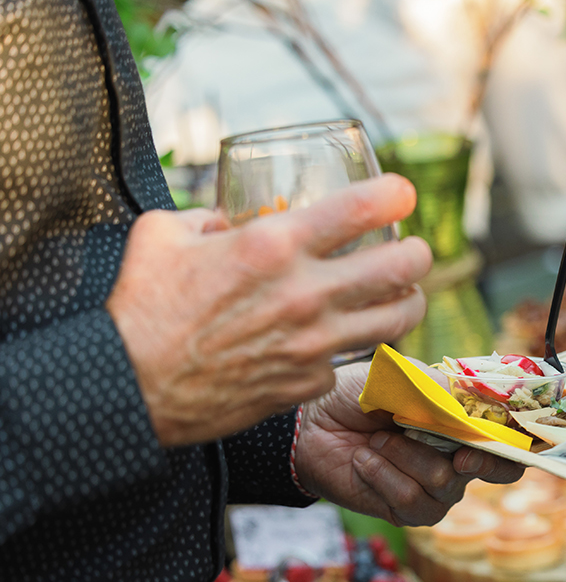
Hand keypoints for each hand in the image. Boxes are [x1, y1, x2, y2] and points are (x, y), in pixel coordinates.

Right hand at [108, 175, 432, 446]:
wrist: (131, 388)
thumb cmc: (142, 307)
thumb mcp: (164, 235)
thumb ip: (206, 216)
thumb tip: (227, 215)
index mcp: (275, 245)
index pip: (363, 207)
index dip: (396, 193)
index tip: (403, 193)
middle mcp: (306, 292)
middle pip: (403, 266)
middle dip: (419, 252)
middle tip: (413, 250)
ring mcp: (314, 342)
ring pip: (398, 317)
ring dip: (409, 300)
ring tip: (405, 293)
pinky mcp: (309, 381)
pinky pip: (350, 358)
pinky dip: (350, 346)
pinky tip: (341, 338)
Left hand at [293, 362, 524, 524]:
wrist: (311, 423)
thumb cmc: (359, 394)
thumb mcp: (400, 378)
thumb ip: (438, 387)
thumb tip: (471, 400)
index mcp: (466, 423)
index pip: (511, 440)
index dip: (515, 443)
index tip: (496, 434)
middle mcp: (460, 458)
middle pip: (494, 470)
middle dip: (477, 459)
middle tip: (460, 453)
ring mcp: (437, 489)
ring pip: (443, 480)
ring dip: (403, 455)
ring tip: (375, 438)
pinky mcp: (407, 511)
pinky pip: (410, 498)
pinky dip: (382, 473)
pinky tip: (364, 459)